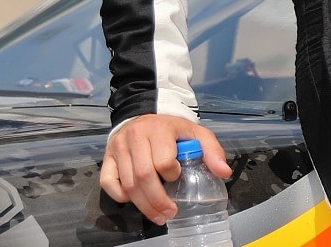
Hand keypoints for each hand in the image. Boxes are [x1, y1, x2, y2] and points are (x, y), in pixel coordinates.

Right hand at [100, 113, 231, 224]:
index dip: (172, 174)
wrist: (143, 116)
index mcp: (159, 129)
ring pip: (127, 184)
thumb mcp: (195, 133)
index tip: (178, 177)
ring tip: (158, 215)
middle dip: (157, 201)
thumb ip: (211, 150)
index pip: (163, 160)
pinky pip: (109, 183)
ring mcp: (118, 147)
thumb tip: (224, 172)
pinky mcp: (107, 157)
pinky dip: (120, 196)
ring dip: (143, 205)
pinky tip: (134, 200)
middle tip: (169, 213)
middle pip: (143, 177)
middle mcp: (135, 136)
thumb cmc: (171, 129)